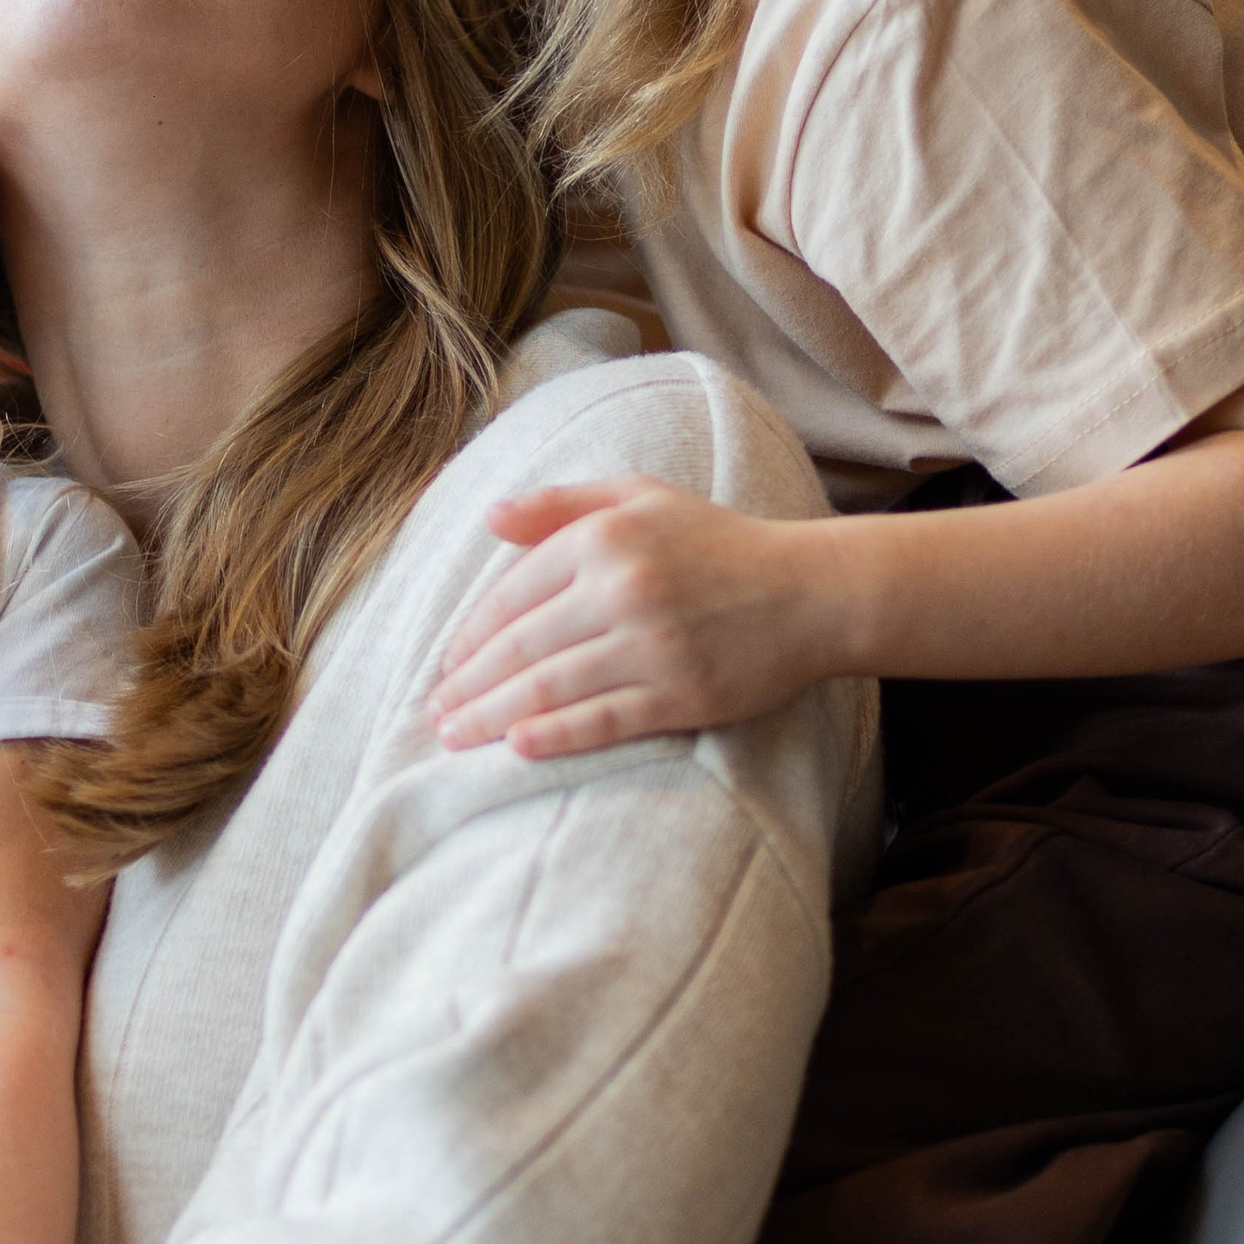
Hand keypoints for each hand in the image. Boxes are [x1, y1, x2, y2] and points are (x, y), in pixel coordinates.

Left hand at [430, 477, 850, 755]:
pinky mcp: (681, 694)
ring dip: (492, 716)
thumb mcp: (640, 497)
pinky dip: (554, 735)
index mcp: (604, 540)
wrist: (810, 593)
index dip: (469, 636)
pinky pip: (602, 719)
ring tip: (455, 736)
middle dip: (467, 685)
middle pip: (520, 647)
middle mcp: (622, 590)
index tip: (444, 666)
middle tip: (433, 714)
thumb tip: (489, 519)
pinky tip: (516, 746)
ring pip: (549, 687)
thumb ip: (562, 505)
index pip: (512, 596)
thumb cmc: (718, 543)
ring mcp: (651, 646)